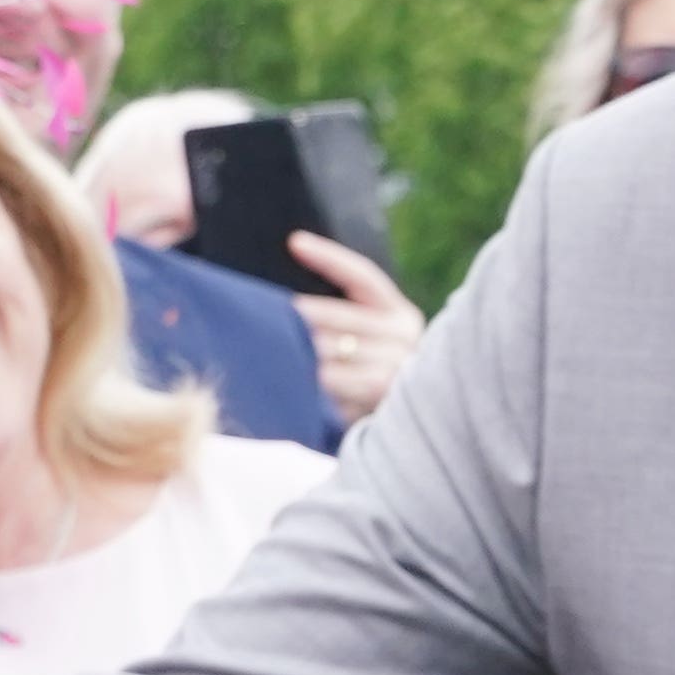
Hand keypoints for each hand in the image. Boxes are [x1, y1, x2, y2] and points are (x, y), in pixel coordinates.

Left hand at [285, 233, 423, 425]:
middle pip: (339, 316)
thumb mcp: (372, 341)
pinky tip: (291, 379)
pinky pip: (336, 383)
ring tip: (267, 344)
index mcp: (400, 313)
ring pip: (332, 350)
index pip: (362, 276)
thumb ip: (346, 318)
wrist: (413, 432)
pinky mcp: (382, 396)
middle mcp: (404, 336)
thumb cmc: (372, 379)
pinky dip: (313, 381)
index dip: (328, 258)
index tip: (294, 242)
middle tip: (261, 309)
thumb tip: (295, 287)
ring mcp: (396, 366)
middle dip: (299, 315)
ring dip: (299, 350)